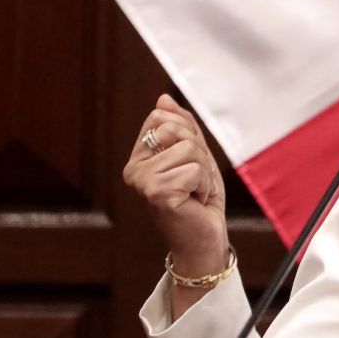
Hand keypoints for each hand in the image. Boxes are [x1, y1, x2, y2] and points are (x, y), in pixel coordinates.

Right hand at [123, 94, 228, 278]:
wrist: (203, 238)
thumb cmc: (199, 197)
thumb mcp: (194, 154)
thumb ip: (180, 126)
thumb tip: (162, 99)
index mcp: (139, 157)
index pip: (161, 117)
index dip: (187, 133)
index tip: (189, 161)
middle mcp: (134, 169)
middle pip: (177, 130)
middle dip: (199, 153)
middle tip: (194, 179)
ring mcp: (142, 181)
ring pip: (190, 149)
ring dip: (204, 172)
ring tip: (194, 192)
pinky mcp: (157, 193)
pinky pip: (195, 169)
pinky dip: (204, 185)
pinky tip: (195, 202)